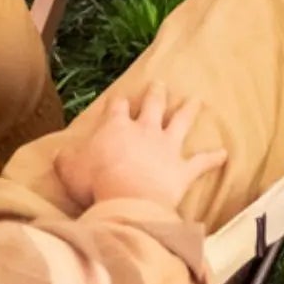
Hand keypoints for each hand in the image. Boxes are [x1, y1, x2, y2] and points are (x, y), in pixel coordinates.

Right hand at [55, 83, 226, 211]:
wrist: (127, 200)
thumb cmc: (96, 183)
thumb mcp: (70, 169)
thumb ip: (66, 159)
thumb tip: (59, 153)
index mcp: (117, 127)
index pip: (117, 108)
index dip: (118, 104)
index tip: (118, 100)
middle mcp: (145, 130)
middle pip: (152, 104)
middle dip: (156, 93)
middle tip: (160, 83)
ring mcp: (167, 147)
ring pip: (180, 122)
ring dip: (189, 111)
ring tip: (197, 100)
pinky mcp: (182, 169)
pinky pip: (201, 162)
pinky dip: (213, 158)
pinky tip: (225, 154)